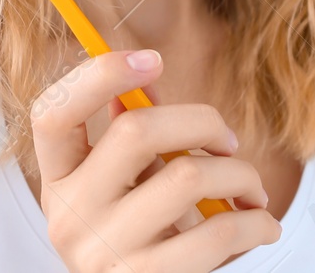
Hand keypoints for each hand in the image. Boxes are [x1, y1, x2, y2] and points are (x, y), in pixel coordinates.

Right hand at [30, 48, 282, 272]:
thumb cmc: (140, 238)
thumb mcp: (120, 189)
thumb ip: (128, 139)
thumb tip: (147, 83)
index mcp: (57, 181)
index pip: (53, 112)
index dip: (99, 75)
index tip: (153, 60)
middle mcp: (70, 217)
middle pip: (135, 132)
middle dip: (202, 122)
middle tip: (228, 140)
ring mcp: (105, 253)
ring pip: (188, 176)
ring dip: (239, 174)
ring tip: (251, 187)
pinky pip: (217, 232)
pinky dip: (255, 221)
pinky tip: (261, 223)